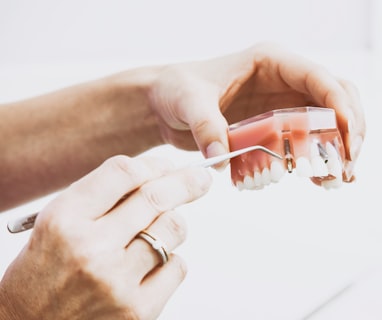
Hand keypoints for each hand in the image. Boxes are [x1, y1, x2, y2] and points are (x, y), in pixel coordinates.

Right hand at [0, 155, 211, 319]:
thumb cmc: (46, 268)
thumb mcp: (59, 221)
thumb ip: (104, 196)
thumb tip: (158, 175)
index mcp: (65, 219)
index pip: (123, 173)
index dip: (153, 164)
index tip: (167, 166)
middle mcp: (91, 249)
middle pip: (156, 197)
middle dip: (186, 182)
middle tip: (200, 179)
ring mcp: (117, 282)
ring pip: (173, 228)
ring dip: (171, 223)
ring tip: (155, 231)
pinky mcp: (138, 310)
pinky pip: (178, 266)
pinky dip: (171, 259)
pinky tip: (150, 265)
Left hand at [148, 42, 364, 180]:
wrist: (164, 105)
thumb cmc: (176, 89)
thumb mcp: (189, 101)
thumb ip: (206, 127)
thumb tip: (221, 158)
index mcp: (271, 63)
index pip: (319, 79)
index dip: (340, 106)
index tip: (347, 138)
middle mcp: (282, 83)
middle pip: (334, 100)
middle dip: (347, 132)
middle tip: (345, 166)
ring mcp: (279, 107)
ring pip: (324, 124)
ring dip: (336, 150)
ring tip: (337, 179)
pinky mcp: (270, 129)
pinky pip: (302, 143)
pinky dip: (314, 160)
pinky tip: (319, 180)